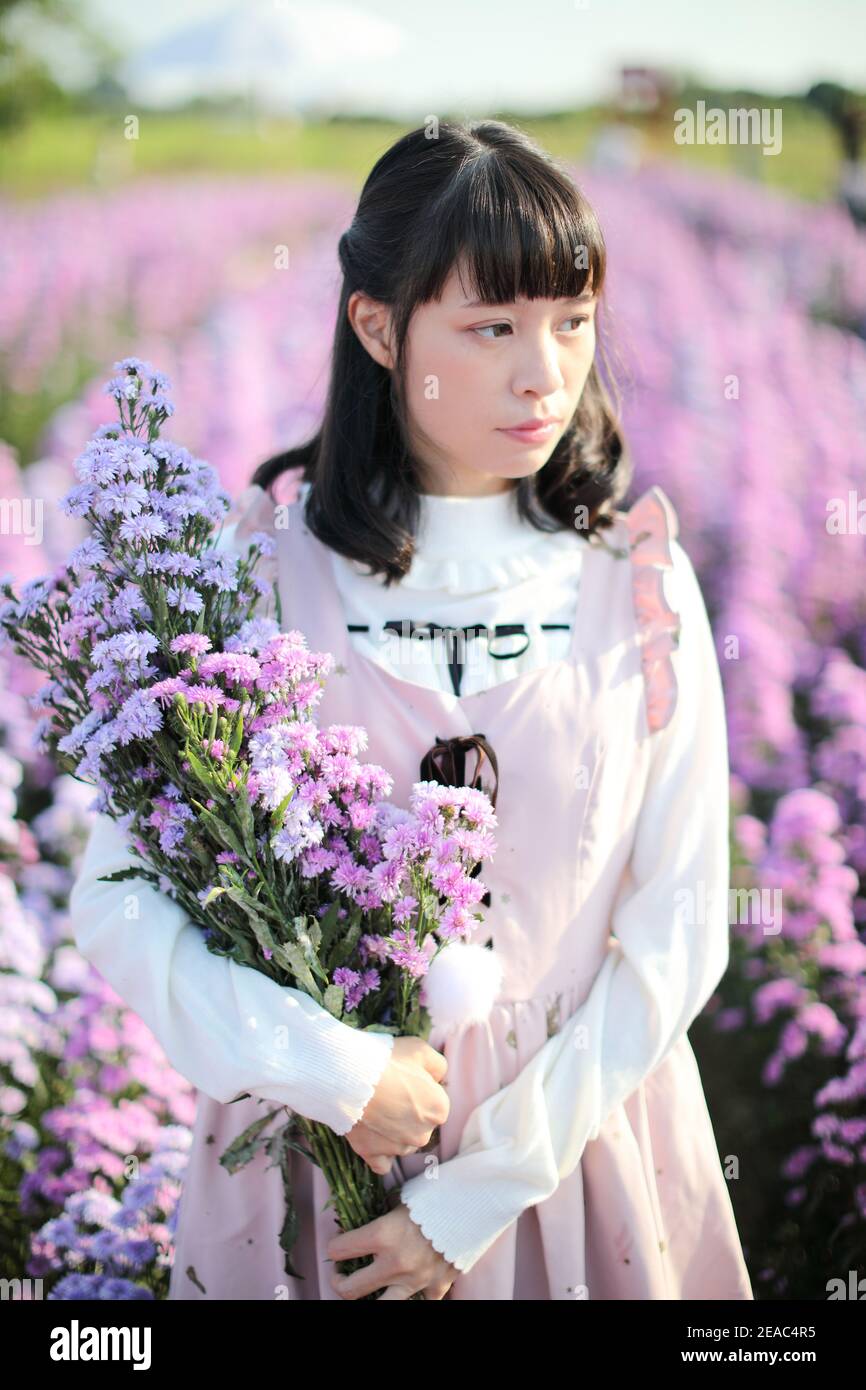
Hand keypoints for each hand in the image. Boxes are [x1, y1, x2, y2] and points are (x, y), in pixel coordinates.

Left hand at [327, 1200, 457, 1299]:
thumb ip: (384, 1215)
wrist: (476, 1203)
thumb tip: (366, 1222)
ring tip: (365, 1290)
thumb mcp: (403, 1198)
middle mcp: (394, 1262)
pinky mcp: (436, 1287)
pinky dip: (413, 1295)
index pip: (339, 1249)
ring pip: (381, 1306)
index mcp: (382, 1234)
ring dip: (369, 1298)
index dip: (334, 1247)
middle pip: (350, 1290)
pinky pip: (419, 1302)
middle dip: (339, 1283)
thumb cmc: (438, 1192)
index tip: (337, 1245)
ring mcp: (415, 1279)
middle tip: (339, 1276)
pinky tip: (408, 1285)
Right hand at [344, 1035, 448, 1176]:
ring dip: (394, 1130)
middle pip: (420, 1123)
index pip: (435, 1100)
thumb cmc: (388, 1061)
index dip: (420, 1087)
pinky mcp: (372, 1154)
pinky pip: (382, 1163)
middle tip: (389, 1090)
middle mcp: (423, 1134)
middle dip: (408, 1111)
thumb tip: (438, 1077)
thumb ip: (438, 1065)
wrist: (350, 1078)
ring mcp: (397, 1147)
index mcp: (439, 1109)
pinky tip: (374, 1137)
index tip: (404, 1078)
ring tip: (376, 1107)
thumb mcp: (422, 1049)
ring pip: (403, 1142)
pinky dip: (380, 1153)